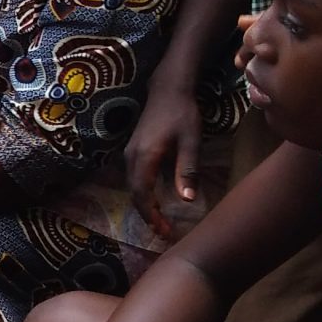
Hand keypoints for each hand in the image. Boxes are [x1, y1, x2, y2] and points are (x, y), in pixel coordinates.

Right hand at [124, 70, 205, 240]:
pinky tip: (154, 201)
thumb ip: (187, 170)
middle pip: (134, 193)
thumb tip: (186, 200)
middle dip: (147, 215)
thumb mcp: (191, 142)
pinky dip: (143, 194)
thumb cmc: (182, 113)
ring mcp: (130, 153)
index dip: (151, 215)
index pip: (143, 194)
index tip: (164, 230)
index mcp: (145, 156)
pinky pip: (134, 179)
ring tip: (160, 221)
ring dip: (144, 206)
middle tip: (164, 232)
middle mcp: (131, 157)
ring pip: (133, 187)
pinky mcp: (133, 151)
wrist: (167, 88)